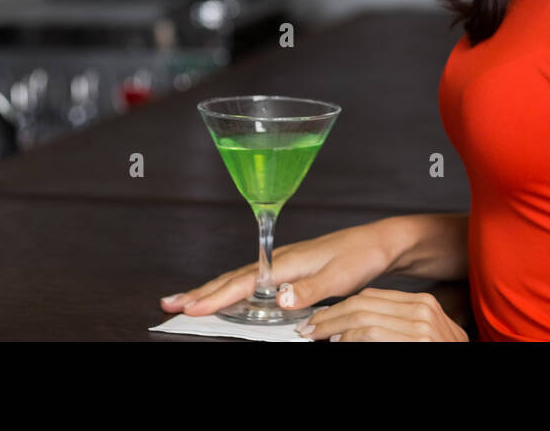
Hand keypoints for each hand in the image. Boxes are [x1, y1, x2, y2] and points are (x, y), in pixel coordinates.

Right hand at [160, 219, 398, 316]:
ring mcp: (283, 263)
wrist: (379, 242)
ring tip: (185, 299)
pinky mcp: (290, 267)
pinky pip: (251, 279)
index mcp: (287, 262)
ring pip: (238, 277)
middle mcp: (280, 260)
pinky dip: (230, 287)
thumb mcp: (341, 276)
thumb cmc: (362, 256)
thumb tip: (280, 299)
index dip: (215, 296)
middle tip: (169, 303)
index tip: (191, 308)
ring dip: (210, 289)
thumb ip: (310, 288)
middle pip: (232, 277)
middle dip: (200, 291)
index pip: (244, 282)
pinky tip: (225, 295)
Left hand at [295, 287, 468, 341]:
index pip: (371, 297)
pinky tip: (340, 343)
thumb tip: (351, 330)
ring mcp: (423, 325)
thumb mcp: (417, 336)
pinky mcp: (420, 339)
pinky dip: (351, 339)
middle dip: (330, 316)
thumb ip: (393, 327)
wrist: (470, 369)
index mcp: (422, 304)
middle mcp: (423, 310)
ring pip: (364, 318)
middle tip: (309, 328)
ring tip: (317, 337)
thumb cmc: (438, 351)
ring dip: (334, 327)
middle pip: (364, 304)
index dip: (340, 308)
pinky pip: (373, 335)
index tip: (319, 319)